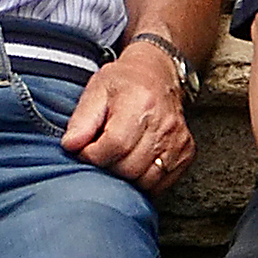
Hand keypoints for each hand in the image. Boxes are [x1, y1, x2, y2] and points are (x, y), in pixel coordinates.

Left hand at [61, 41, 194, 190]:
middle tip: (100, 154)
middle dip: (108, 167)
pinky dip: (144, 181)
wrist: (159, 75)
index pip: (114, 146)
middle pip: (130, 167)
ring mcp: (178, 140)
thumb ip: (81, 120)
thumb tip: (70, 146)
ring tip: (117, 158)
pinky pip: (161, 183)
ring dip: (126, 176)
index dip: (93, 155)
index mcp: (140, 103)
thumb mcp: (96, 91)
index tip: (85, 150)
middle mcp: (164, 123)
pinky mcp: (186, 153)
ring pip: (146, 180)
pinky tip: (134, 163)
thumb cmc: (124, 83)